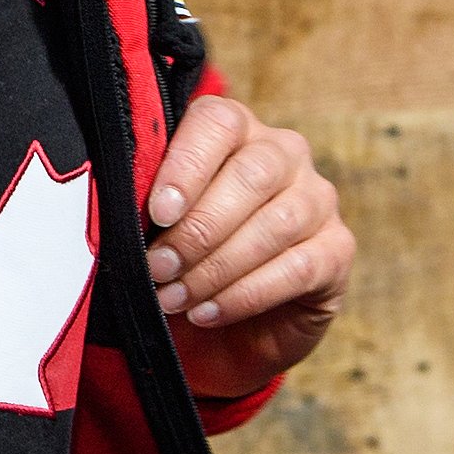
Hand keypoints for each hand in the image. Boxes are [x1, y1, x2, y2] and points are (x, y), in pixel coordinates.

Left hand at [142, 95, 349, 399]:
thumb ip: (146, 206)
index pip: (218, 123)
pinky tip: (207, 312)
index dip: (186, 165)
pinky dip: (245, 294)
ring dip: (217, 267)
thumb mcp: (156, 227)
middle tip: (158, 268)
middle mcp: (284, 153)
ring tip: (176, 297)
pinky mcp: (338, 250)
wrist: (224, 330)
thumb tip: (115, 206)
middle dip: (198, 228)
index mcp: (235, 130)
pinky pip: (298, 268)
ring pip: (276, 223)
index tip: (157, 213)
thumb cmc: (181, 259)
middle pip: (252, 174)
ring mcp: (318, 199)